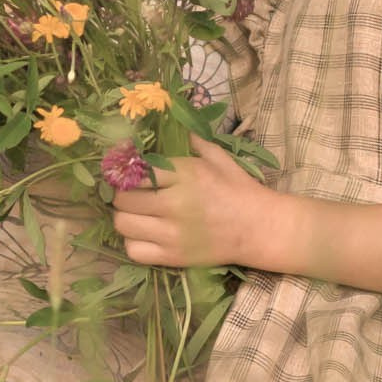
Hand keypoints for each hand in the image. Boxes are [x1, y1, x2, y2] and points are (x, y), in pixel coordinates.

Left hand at [111, 136, 291, 272]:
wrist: (259, 228)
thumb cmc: (238, 190)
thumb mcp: (218, 157)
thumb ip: (191, 141)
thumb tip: (168, 123)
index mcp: (185, 175)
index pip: (136, 170)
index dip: (126, 169)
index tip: (127, 169)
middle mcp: (175, 204)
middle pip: (122, 198)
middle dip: (123, 193)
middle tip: (132, 193)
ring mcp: (173, 234)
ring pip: (123, 224)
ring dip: (125, 217)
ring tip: (137, 213)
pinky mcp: (173, 257)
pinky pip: (134, 250)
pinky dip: (133, 242)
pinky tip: (144, 234)